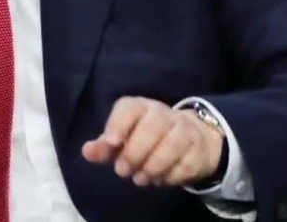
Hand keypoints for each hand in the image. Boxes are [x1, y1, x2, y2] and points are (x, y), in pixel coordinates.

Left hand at [81, 96, 223, 187]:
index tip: (112, 142)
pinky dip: (170, 175)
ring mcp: (185, 129)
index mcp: (141, 107)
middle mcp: (164, 113)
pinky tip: (160, 179)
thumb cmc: (147, 139)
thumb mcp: (123, 139)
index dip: (119, 124)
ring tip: (141, 178)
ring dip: (153, 166)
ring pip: (172, 144)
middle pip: (153, 126)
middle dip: (135, 152)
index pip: (130, 107)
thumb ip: (105, 146)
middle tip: (123, 171)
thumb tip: (87, 152)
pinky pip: (186, 163)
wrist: (192, 138)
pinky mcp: (199, 149)